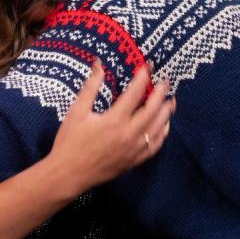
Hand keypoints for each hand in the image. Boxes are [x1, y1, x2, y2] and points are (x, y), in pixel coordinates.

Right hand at [49, 61, 173, 195]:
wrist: (69, 174)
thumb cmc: (70, 142)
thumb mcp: (77, 111)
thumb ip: (90, 87)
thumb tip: (98, 64)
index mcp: (115, 120)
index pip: (135, 93)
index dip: (144, 77)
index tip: (148, 66)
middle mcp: (129, 134)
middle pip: (153, 110)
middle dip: (161, 93)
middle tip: (165, 82)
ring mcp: (134, 149)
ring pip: (158, 128)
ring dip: (166, 113)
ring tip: (170, 101)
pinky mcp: (134, 161)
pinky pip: (155, 146)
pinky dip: (162, 134)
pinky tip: (164, 126)